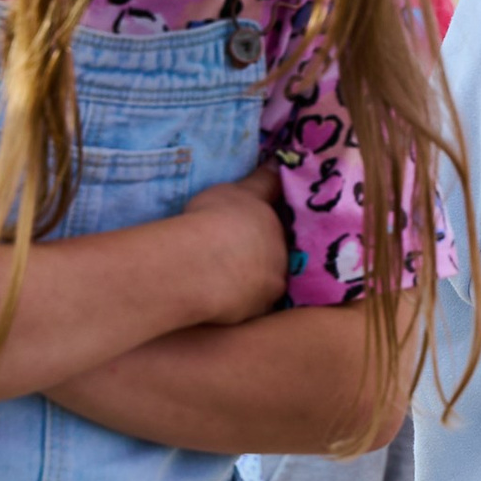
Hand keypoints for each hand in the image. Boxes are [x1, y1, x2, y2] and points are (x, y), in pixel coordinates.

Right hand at [181, 166, 292, 324]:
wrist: (197, 265)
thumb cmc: (218, 220)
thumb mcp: (240, 190)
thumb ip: (263, 181)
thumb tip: (280, 165)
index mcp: (282, 231)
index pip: (282, 229)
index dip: (267, 229)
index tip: (251, 230)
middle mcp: (283, 263)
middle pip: (275, 259)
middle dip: (260, 257)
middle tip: (234, 254)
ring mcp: (269, 292)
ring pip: (262, 284)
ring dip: (248, 281)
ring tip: (220, 276)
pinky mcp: (251, 315)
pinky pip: (244, 305)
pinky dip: (233, 300)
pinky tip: (214, 294)